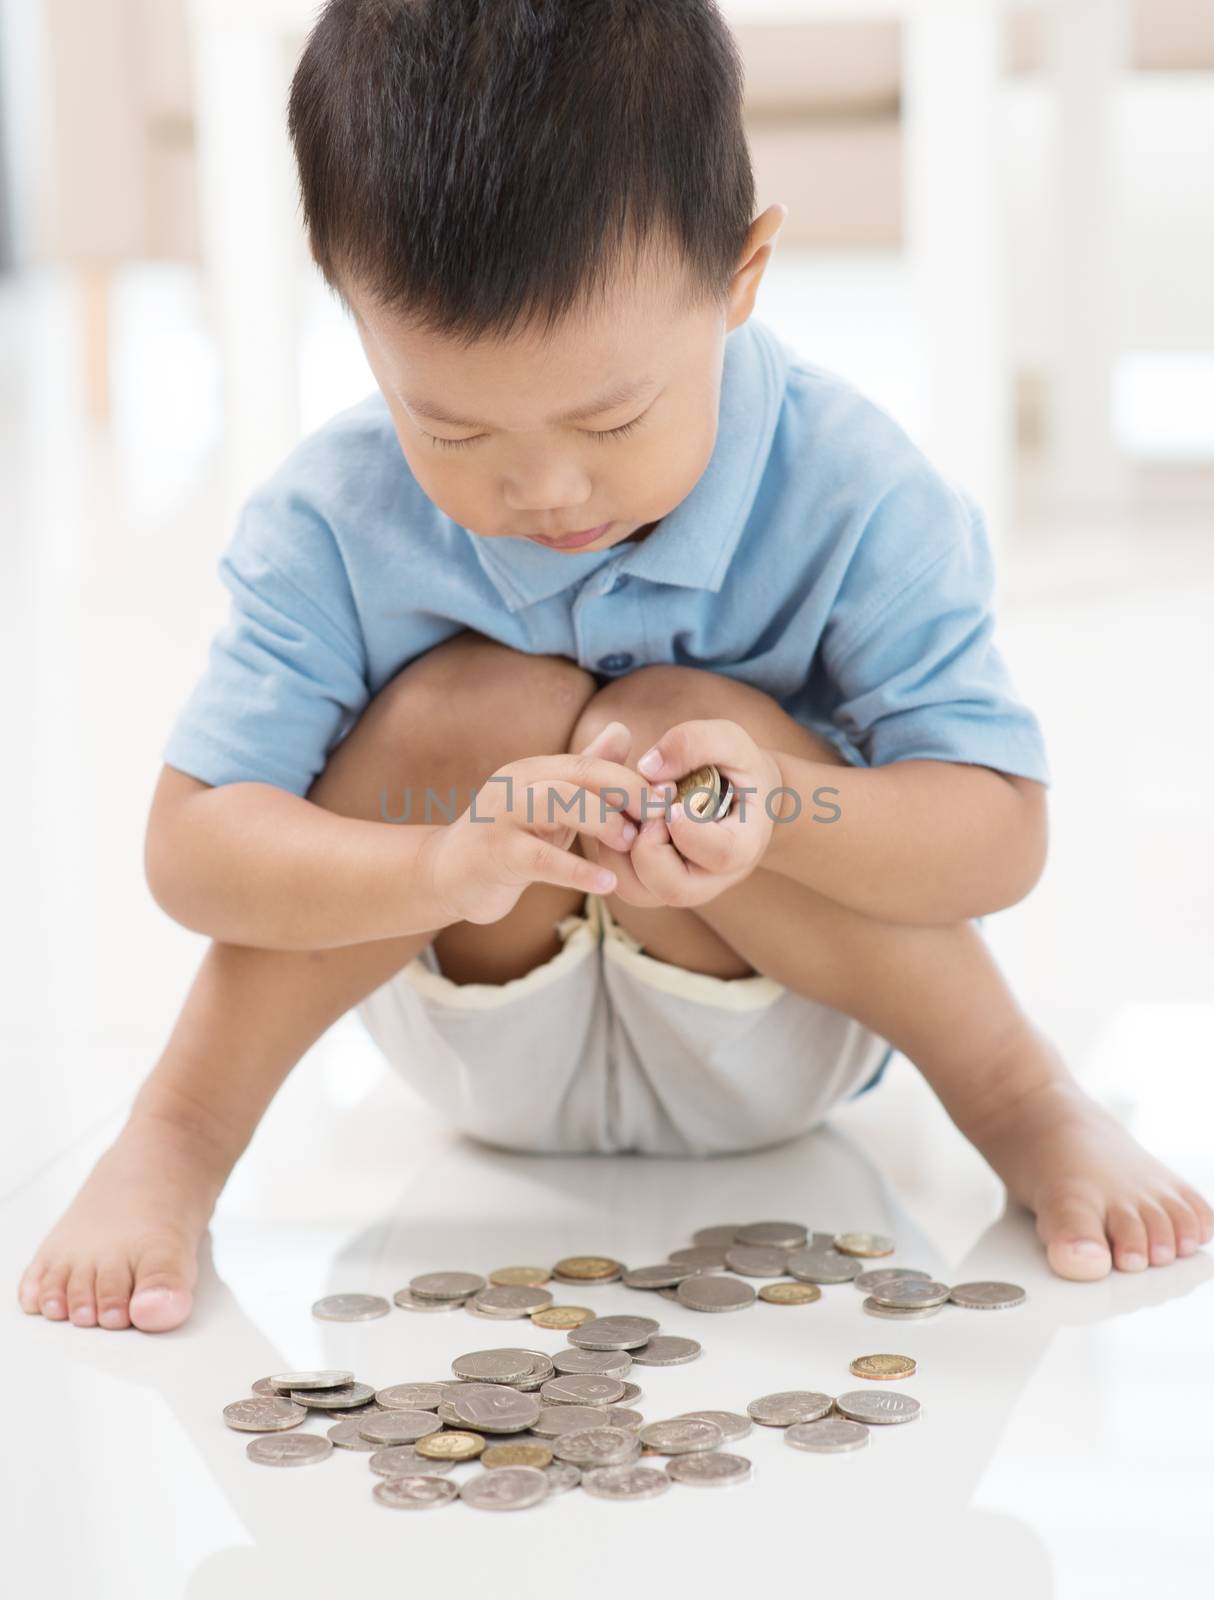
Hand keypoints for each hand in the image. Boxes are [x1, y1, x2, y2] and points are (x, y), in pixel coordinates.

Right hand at [420, 726, 655, 925]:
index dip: (632, 781)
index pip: (591, 763)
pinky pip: (541, 858)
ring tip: (630, 844)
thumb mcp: (549, 805)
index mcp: (533, 771)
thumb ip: (584, 772)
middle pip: (579, 774)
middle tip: (658, 819)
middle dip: (626, 792)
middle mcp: (516, 784)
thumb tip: (623, 731)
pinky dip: (577, 870)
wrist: (445, 874)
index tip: (665, 803)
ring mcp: (501, 818)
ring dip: (602, 821)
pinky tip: (607, 883)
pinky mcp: (494, 854)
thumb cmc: (508, 841)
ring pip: (558, 803)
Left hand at [619, 719, 784, 908]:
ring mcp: (681, 886)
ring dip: (620, 849)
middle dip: (648, 847)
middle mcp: (713, 878)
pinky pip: (620, 881)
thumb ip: (694, 743)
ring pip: (638, 892)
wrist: (738, 794)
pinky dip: (608, 849)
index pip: (720, 855)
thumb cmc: (736, 766)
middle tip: (647, 813)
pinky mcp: (653, 884)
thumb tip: (646, 768)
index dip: (691, 830)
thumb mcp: (728, 741)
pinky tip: (619, 818)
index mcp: (744, 846)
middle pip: (674, 889)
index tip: (672, 802)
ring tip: (629, 812)